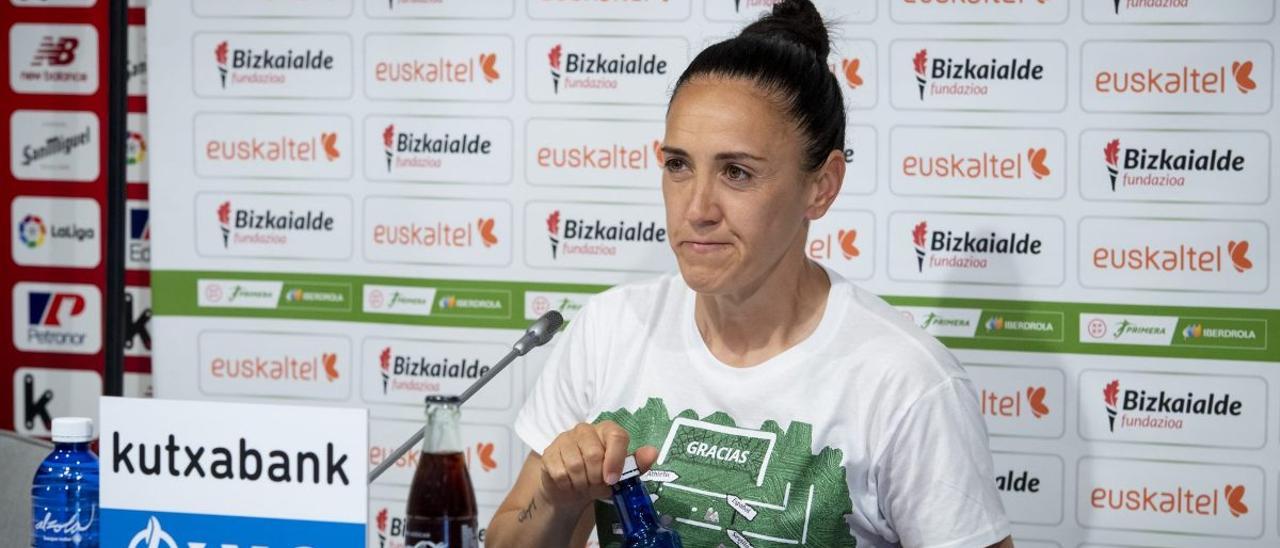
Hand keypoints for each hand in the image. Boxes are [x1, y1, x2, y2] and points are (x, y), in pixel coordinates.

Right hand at [538, 421, 658, 511]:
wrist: (572, 491)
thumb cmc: (600, 478)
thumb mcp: (622, 474)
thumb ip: (637, 464)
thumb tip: (652, 452)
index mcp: (607, 430)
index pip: (616, 436)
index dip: (615, 460)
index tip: (612, 480)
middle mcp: (585, 429)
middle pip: (593, 453)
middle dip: (597, 477)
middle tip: (597, 484)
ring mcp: (565, 439)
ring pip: (575, 464)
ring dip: (582, 483)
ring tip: (584, 485)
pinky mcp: (549, 452)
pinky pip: (559, 472)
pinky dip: (567, 485)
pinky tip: (570, 484)